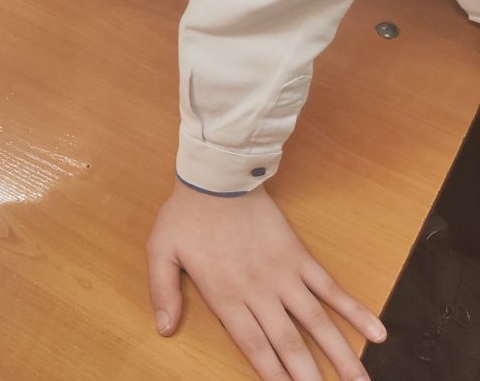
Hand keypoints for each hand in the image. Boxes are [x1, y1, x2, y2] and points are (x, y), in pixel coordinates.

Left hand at [147, 183, 385, 380]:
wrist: (217, 178)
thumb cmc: (186, 216)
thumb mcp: (161, 252)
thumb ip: (162, 292)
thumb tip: (164, 330)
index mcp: (225, 296)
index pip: (253, 347)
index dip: (272, 375)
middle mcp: (259, 292)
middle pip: (288, 344)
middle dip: (309, 377)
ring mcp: (284, 276)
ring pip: (317, 323)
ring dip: (341, 356)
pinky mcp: (300, 257)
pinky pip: (331, 289)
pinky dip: (355, 311)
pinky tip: (377, 333)